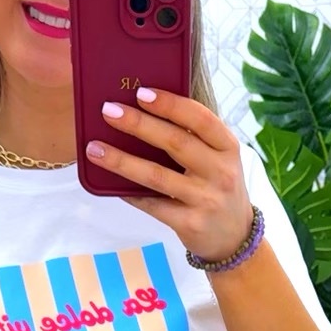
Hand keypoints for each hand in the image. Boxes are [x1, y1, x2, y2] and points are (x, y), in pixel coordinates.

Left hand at [87, 87, 253, 262]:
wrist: (235, 237)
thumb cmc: (219, 188)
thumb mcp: (219, 159)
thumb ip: (193, 138)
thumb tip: (145, 113)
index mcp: (228, 147)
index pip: (200, 118)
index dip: (170, 104)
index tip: (141, 93)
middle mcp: (220, 172)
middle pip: (175, 142)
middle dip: (138, 124)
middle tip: (109, 111)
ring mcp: (206, 200)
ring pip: (157, 175)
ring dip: (122, 160)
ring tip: (95, 148)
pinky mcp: (190, 224)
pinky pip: (152, 205)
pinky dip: (130, 192)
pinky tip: (110, 183)